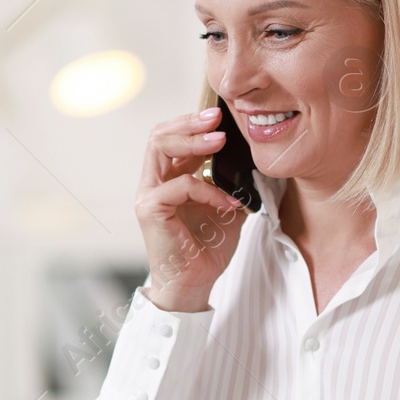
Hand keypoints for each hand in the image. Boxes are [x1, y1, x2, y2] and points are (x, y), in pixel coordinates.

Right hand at [136, 106, 249, 312]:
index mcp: (169, 178)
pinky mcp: (150, 209)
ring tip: (220, 140)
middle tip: (218, 117)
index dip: (193, 123)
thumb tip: (251, 159)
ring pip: (160, 147)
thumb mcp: (226, 207)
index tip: (221, 116)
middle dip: (190, 122)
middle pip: (160, 134)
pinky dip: (208, 190)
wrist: (195, 283)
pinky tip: (228, 202)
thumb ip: (230, 182)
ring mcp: (148, 195)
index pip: (172, 137)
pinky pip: (181, 185)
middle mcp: (154, 183)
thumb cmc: (207, 249)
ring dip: (193, 140)